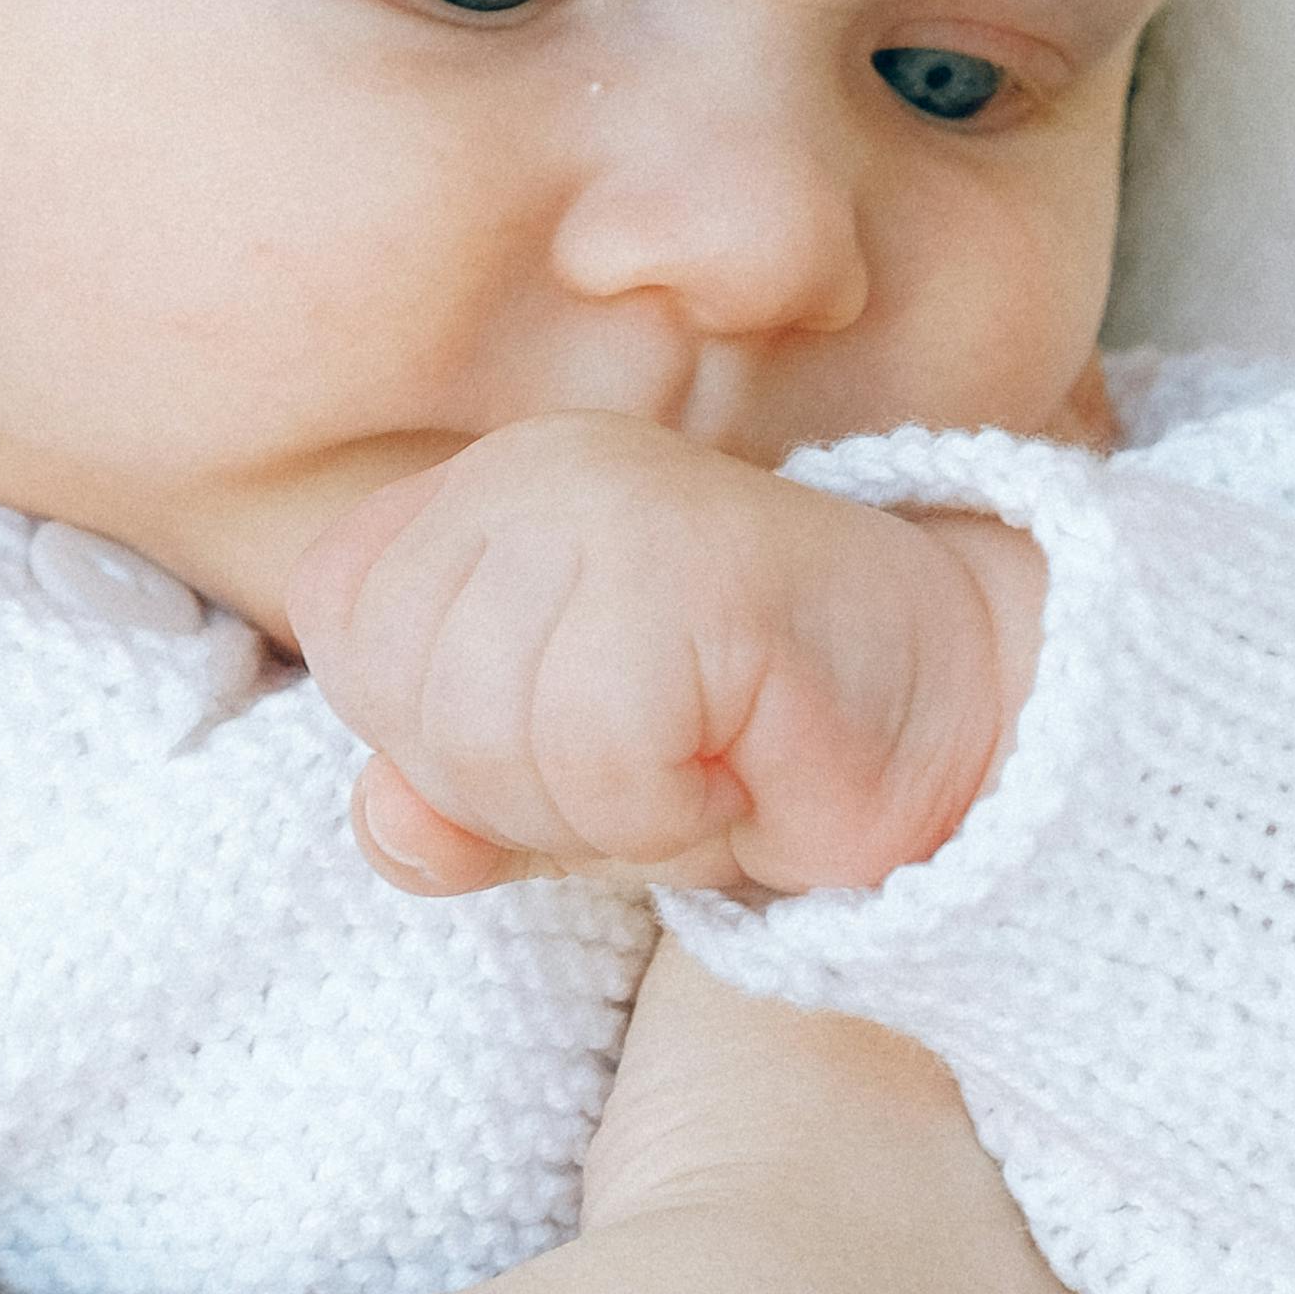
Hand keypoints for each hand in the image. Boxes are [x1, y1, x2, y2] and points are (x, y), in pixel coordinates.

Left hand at [286, 412, 1044, 903]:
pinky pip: (595, 750)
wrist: (953, 713)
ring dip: (595, 807)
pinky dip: (662, 808)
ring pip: (483, 730)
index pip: (341, 626)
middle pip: (400, 694)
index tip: (569, 734)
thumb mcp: (559, 794)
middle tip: (647, 761)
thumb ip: (447, 810)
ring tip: (696, 759)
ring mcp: (611, 500)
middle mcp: (533, 464)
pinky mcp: (694, 564)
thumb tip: (387, 829)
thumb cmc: (744, 741)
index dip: (431, 731)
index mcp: (477, 488)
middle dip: (513, 787)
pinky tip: (738, 765)